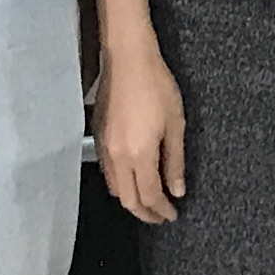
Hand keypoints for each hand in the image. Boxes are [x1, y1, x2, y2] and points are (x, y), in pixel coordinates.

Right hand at [95, 39, 185, 224]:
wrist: (127, 58)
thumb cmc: (156, 86)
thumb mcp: (175, 124)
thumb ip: (175, 161)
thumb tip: (176, 190)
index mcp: (139, 154)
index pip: (149, 196)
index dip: (161, 210)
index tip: (172, 215)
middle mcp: (117, 156)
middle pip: (128, 199)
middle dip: (145, 213)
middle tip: (160, 216)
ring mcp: (104, 147)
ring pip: (115, 187)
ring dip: (131, 199)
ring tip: (148, 199)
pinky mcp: (97, 136)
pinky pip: (107, 171)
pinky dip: (120, 183)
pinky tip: (132, 177)